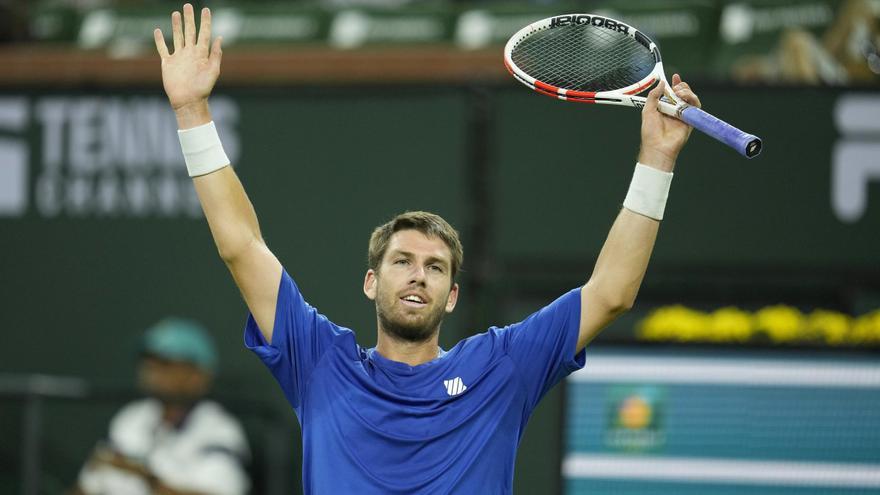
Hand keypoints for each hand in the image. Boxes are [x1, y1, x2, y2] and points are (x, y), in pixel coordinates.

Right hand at [154, 4, 221, 126]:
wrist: (188, 101)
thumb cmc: (202, 89)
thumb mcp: (213, 71)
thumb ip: (215, 54)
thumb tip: (219, 38)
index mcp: (201, 54)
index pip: (204, 33)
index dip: (205, 22)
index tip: (206, 10)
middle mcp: (190, 53)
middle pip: (189, 32)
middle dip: (189, 19)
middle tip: (188, 6)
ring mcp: (179, 57)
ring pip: (177, 37)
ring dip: (176, 25)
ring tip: (176, 13)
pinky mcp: (168, 63)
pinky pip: (163, 49)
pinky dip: (159, 40)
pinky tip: (158, 31)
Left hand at [638, 74, 700, 171]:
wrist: (657, 147)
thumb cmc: (650, 133)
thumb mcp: (647, 110)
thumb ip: (653, 96)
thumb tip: (661, 83)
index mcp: (664, 108)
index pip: (671, 93)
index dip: (674, 84)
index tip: (674, 77)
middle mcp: (674, 111)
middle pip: (683, 94)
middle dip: (681, 87)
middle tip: (676, 88)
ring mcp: (683, 115)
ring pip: (691, 98)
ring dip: (687, 92)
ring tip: (679, 93)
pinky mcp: (690, 120)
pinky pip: (696, 107)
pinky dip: (692, 99)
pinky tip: (684, 98)